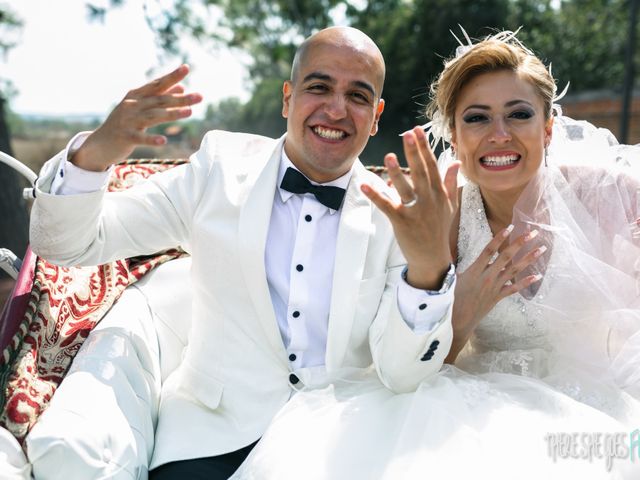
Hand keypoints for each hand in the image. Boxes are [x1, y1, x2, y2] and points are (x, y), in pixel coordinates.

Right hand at [71, 65, 202, 170]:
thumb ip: (159, 98)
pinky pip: (140, 138)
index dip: (172, 76)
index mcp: (136, 96)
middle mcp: (132, 105)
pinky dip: (151, 139)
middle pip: (160, 100)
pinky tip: (163, 140)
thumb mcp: (141, 108)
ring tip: (190, 112)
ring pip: (153, 116)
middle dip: (181, 98)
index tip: (186, 68)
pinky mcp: (125, 137)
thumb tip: (181, 88)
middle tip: (200, 97)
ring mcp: (128, 120)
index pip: (157, 84)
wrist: (100, 144)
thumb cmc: (124, 124)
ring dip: (172, 114)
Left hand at [361, 126, 459, 289]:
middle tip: (407, 134)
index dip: (423, 147)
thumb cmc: (439, 230)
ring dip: (396, 173)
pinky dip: (376, 196)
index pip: (431, 165)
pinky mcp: (402, 222)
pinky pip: (387, 206)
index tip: (416, 130)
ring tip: (388, 156)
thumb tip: (456, 162)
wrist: (433, 258)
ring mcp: (416, 211)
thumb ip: (451, 182)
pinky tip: (366, 185)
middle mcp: (429, 200)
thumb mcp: (450, 205)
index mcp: (439, 193)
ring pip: (405, 188)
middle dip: (414, 152)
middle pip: (420, 172)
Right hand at [446, 226, 544, 361]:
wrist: (458, 320)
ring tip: (541, 249)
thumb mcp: (452, 279)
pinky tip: (537, 275)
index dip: (499, 239)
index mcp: (474, 271)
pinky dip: (526, 282)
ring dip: (529, 259)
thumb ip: (457, 266)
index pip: (489, 251)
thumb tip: (450, 253)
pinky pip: (514, 288)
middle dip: (520, 243)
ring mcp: (494, 287)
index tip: (509, 227)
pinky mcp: (498, 297)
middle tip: (533, 233)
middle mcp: (487, 277)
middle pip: (506, 257)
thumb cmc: (451, 299)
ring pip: (514, 270)